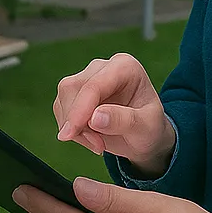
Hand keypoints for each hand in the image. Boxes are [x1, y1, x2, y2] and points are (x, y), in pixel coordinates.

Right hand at [53, 53, 174, 175]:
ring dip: (74, 128)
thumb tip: (94, 118)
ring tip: (98, 143)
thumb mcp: (146, 128)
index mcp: (125, 67)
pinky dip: (72, 129)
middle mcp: (103, 67)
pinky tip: (91, 138)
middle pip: (73, 89)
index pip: (94, 85)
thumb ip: (124, 121)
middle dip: (78, 122)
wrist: (143, 136)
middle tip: (97, 146)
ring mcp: (87, 78)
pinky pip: (61, 109)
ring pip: (63, 99)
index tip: (70, 134)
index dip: (79, 110)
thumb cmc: (149, 128)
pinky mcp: (75, 92)